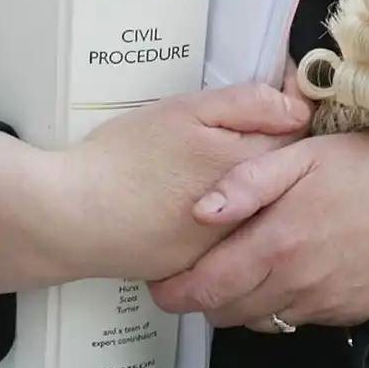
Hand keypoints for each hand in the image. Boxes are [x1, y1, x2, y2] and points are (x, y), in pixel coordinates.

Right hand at [0, 66, 312, 296]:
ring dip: (248, 185)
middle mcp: (250, 213)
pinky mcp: (204, 267)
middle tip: (229, 132)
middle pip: (282, 173)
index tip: (266, 100)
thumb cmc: (124, 157)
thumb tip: (296, 106)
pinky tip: (186, 202)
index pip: (296, 132)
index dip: (283, 110)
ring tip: (204, 168)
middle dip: (267, 147)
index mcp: (250, 166)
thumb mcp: (185, 110)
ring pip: (258, 206)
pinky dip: (221, 216)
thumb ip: (248, 103)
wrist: (72, 216)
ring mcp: (229, 245)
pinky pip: (229, 236)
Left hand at [148, 121, 368, 330]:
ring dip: (245, 302)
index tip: (161, 284)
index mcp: (279, 243)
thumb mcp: (308, 156)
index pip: (206, 287)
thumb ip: (248, 182)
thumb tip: (199, 210)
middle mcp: (298, 284)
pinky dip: (287, 302)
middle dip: (205, 299)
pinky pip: (303, 318)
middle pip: (228, 312)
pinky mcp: (351, 312)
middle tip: (199, 274)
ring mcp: (326, 304)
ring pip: (264, 319)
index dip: (174, 292)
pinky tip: (296, 270)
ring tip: (248, 269)